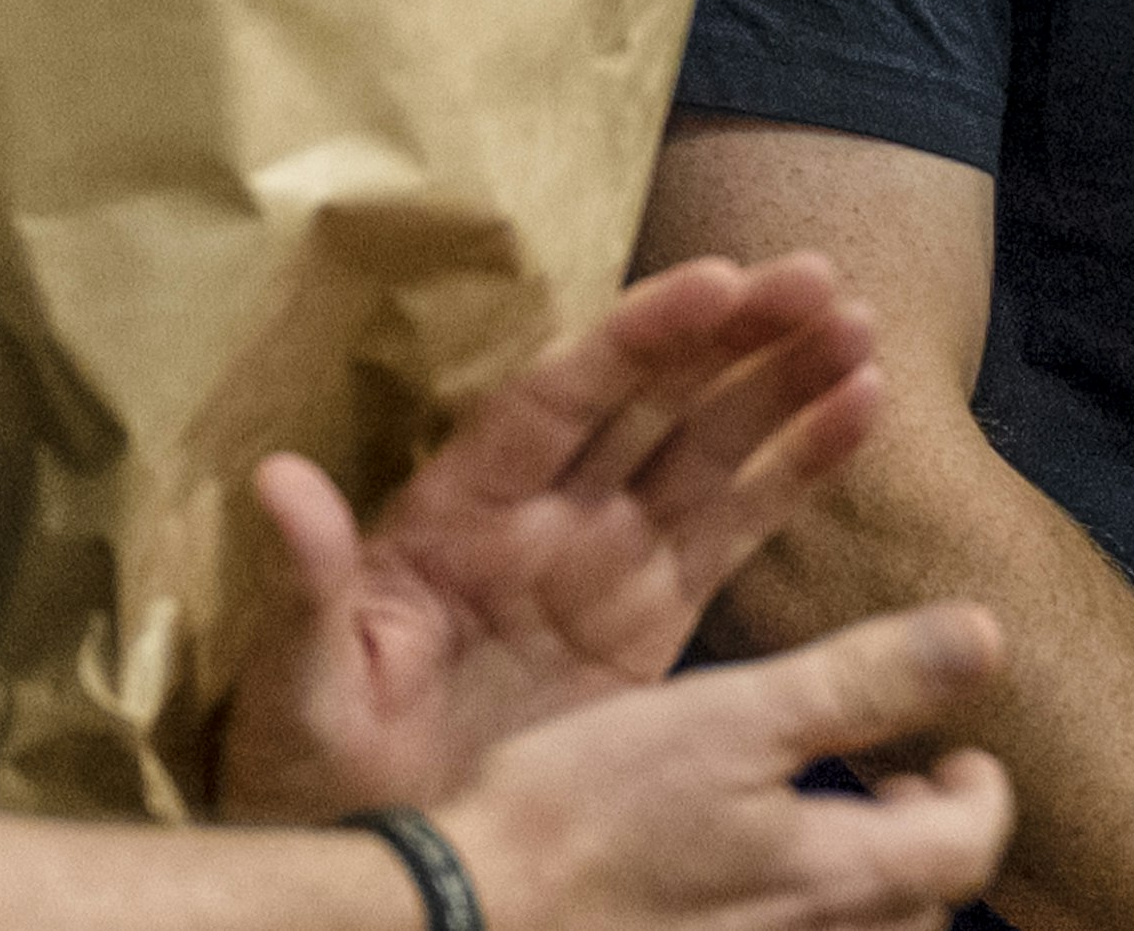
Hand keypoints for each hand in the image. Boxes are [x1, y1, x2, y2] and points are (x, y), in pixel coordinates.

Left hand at [214, 252, 884, 820]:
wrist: (387, 853)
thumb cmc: (313, 757)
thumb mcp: (303, 678)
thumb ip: (306, 583)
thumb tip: (274, 480)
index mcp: (463, 508)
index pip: (561, 396)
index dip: (639, 337)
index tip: (715, 280)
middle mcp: (545, 514)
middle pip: (650, 400)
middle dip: (732, 337)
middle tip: (818, 280)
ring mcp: (604, 562)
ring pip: (706, 449)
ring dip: (780, 386)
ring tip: (858, 330)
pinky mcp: (654, 623)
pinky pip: (735, 530)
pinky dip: (797, 472)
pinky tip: (858, 413)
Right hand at [431, 600, 1012, 930]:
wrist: (467, 917)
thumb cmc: (586, 812)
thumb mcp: (730, 716)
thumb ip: (861, 681)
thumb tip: (987, 639)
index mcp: (834, 876)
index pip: (967, 849)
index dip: (977, 793)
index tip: (956, 753)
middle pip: (918, 914)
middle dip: (921, 851)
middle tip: (888, 792)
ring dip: (861, 895)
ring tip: (816, 843)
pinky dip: (785, 915)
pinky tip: (729, 889)